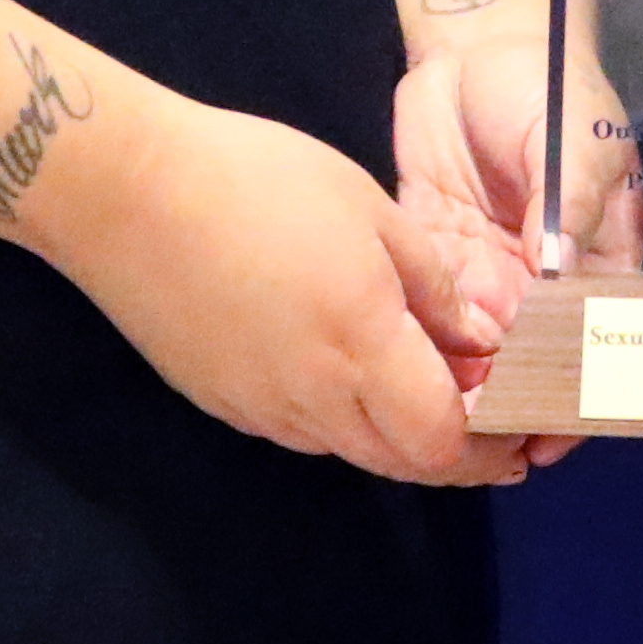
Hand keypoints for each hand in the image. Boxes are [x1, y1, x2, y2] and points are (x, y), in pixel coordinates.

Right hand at [30, 88, 496, 485]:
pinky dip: (344, 416)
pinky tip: (346, 366)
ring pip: (351, 448)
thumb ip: (432, 288)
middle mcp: (314, 399)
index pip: (442, 444)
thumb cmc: (256, 180)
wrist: (122, 190)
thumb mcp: (369, 210)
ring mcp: (261, 408)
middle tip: (490, 421)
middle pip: (402, 463)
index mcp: (362, 349)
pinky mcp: (220, 401)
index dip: (490, 450)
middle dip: (455, 453)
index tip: (521, 435)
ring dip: (396, 433)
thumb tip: (474, 343)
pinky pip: (302, 428)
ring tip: (423, 384)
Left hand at [389, 43, 572, 475]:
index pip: (594, 342)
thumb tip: (557, 271)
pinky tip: (396, 371)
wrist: (475, 45)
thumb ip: (572, 203)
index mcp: (595, 259)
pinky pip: (424, 309)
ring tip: (433, 416)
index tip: (548, 433)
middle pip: (531, 360)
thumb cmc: (546, 84)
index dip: (575, 391)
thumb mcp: (576, 137)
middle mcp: (541, 281)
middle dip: (508, 403)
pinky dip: (414, 342)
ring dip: (457, 385)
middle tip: (477, 440)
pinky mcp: (434, 254)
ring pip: (474, 348)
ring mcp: (486, 271)